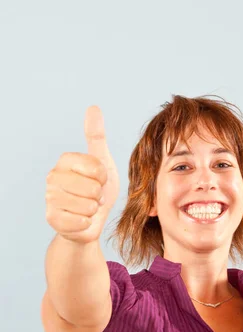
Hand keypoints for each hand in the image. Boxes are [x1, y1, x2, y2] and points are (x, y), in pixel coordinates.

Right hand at [45, 106, 119, 243]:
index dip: (104, 177)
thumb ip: (97, 137)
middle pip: (92, 188)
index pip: (96, 168)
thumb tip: (93, 107)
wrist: (92, 220)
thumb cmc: (98, 190)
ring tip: (88, 207)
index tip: (100, 180)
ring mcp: (50, 198)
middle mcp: (53, 176)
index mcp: (65, 160)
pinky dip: (86, 223)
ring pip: (86, 206)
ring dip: (93, 210)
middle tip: (94, 197)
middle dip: (99, 196)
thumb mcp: (103, 162)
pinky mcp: (52, 218)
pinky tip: (82, 219)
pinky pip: (79, 221)